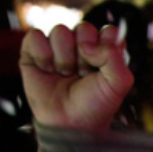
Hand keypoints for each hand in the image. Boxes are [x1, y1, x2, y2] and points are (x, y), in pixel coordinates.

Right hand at [19, 23, 134, 130]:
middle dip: (84, 56)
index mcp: (104, 49)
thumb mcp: (119, 83)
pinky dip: (42, 55)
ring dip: (64, 58)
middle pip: (84, 28)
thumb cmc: (95, 104)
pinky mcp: (33, 51)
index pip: (108, 30)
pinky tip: (47, 70)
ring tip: (65, 75)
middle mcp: (81, 44)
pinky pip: (35, 36)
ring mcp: (57, 46)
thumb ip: (114, 55)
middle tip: (83, 75)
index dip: (106, 49)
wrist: (69, 123)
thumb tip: (85, 44)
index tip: (102, 70)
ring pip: (60, 30)